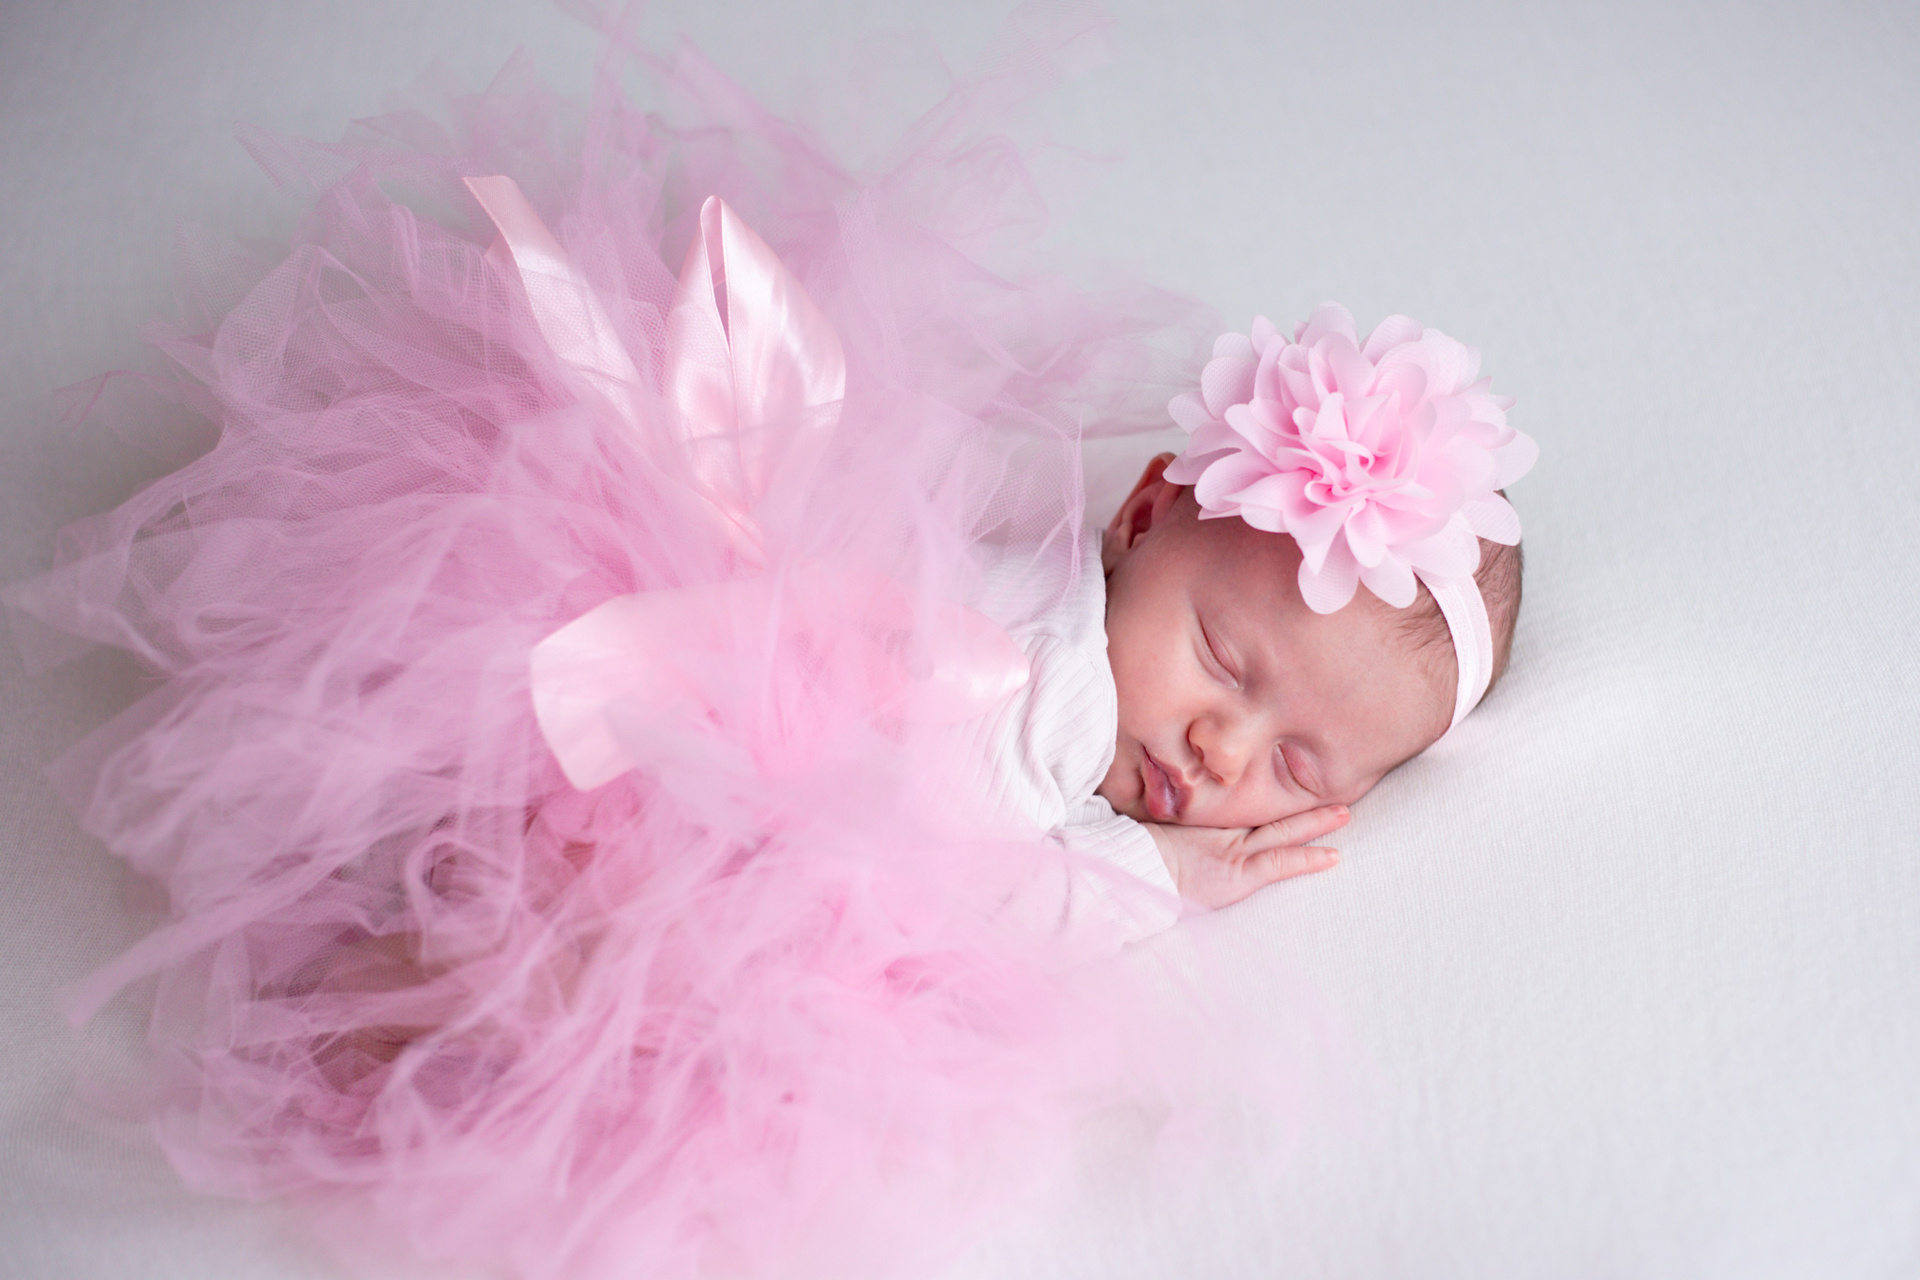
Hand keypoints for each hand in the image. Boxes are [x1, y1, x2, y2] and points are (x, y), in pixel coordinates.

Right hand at [1143, 805, 1348, 909]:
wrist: (1127, 867)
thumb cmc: (1130, 852)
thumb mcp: (1149, 830)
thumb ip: (1164, 817)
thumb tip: (1158, 803)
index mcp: (1201, 818)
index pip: (1240, 805)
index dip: (1263, 793)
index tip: (1284, 779)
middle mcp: (1220, 828)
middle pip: (1267, 811)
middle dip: (1298, 801)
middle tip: (1330, 787)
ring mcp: (1232, 849)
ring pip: (1283, 831)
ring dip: (1315, 822)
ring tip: (1344, 814)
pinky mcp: (1239, 873)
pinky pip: (1280, 864)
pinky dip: (1307, 860)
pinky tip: (1333, 857)